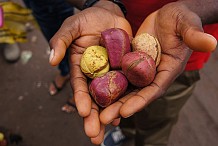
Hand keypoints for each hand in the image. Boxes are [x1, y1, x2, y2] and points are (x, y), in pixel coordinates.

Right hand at [49, 5, 131, 143]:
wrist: (108, 13)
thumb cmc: (88, 19)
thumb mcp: (71, 27)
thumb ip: (60, 41)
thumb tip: (52, 61)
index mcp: (81, 66)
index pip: (80, 86)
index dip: (81, 99)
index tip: (84, 113)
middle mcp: (95, 73)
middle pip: (94, 97)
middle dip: (94, 117)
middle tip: (94, 136)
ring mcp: (111, 72)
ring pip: (110, 96)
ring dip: (110, 114)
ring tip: (111, 129)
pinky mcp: (125, 68)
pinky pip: (126, 85)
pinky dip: (125, 99)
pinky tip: (125, 113)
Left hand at [99, 1, 216, 125]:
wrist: (167, 15)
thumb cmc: (180, 18)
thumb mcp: (186, 23)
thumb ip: (194, 34)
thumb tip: (211, 42)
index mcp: (168, 70)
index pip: (154, 89)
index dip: (140, 101)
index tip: (125, 112)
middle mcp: (153, 73)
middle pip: (136, 94)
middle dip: (120, 107)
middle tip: (103, 119)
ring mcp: (140, 69)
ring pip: (125, 87)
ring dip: (111, 99)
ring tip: (96, 111)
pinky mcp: (130, 61)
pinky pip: (118, 74)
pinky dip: (108, 83)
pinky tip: (95, 91)